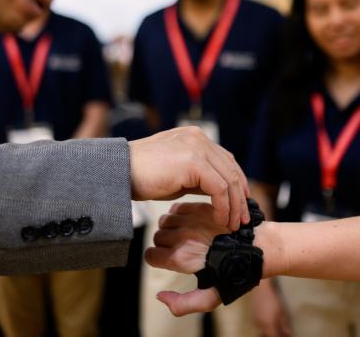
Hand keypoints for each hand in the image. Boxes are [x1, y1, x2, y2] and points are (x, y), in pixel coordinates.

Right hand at [129, 126, 249, 229]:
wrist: (120, 172)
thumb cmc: (143, 175)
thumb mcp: (177, 173)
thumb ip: (198, 175)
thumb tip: (218, 191)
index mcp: (195, 137)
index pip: (226, 159)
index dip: (238, 182)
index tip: (241, 204)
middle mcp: (198, 137)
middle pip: (231, 168)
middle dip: (240, 196)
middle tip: (242, 219)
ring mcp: (197, 146)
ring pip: (229, 179)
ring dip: (234, 205)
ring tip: (232, 224)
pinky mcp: (194, 161)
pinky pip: (219, 188)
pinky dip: (223, 206)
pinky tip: (220, 219)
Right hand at [146, 201, 226, 314]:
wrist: (256, 247)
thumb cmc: (234, 274)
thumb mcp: (210, 298)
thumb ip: (182, 304)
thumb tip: (160, 296)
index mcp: (181, 258)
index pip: (150, 256)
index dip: (156, 260)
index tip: (167, 262)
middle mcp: (182, 237)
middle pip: (156, 237)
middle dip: (163, 244)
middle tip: (179, 249)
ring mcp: (190, 220)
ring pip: (164, 221)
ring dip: (169, 228)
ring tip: (184, 236)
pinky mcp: (199, 208)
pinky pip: (176, 208)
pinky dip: (178, 214)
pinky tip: (189, 223)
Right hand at [251, 281, 290, 336]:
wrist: (261, 289)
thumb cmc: (272, 299)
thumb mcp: (281, 312)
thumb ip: (284, 324)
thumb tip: (287, 332)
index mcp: (268, 325)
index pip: (273, 336)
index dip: (279, 336)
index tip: (284, 335)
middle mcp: (260, 325)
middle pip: (266, 334)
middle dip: (272, 334)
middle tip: (280, 331)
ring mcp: (255, 320)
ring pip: (261, 330)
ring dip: (267, 330)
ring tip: (274, 326)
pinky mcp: (252, 315)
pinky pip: (258, 324)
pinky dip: (263, 325)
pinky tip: (268, 320)